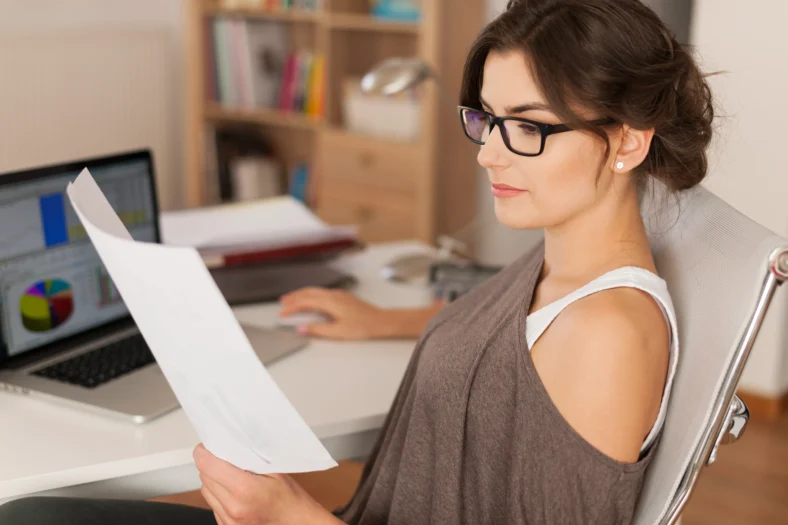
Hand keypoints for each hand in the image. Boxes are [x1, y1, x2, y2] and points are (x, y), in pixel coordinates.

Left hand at [193, 444, 340, 524]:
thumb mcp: (274, 471)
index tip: (208, 445)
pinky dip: (219, 494)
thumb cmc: (291, 499)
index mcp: (244, 489)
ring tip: (231, 475)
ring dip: (213, 479)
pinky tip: (235, 491)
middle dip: (211, 464)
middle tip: (224, 457)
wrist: (298, 524)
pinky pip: (213, 504)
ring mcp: (228, 520)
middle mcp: (232, 507)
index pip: (208, 465)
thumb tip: (230, 443)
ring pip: (206, 491)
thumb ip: (249, 459)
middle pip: (205, 477)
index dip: (205, 452)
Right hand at [278, 288, 388, 339]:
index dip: (291, 308)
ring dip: (302, 295)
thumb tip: (302, 328)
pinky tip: (312, 301)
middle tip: (283, 303)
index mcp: (330, 302)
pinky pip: (323, 292)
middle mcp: (334, 295)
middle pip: (308, 292)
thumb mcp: (338, 332)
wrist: (380, 321)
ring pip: (315, 291)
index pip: (304, 302)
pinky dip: (312, 295)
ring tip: (294, 301)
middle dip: (293, 297)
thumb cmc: (363, 326)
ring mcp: (339, 295)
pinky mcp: (344, 297)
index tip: (282, 313)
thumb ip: (318, 329)